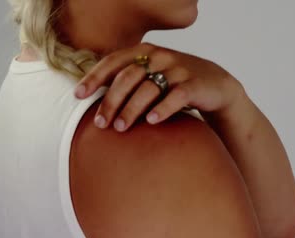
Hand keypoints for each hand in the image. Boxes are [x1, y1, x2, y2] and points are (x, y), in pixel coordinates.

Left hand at [74, 42, 245, 131]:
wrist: (216, 85)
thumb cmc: (176, 83)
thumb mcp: (152, 75)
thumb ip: (128, 81)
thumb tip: (93, 100)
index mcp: (145, 52)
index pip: (113, 61)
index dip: (94, 78)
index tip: (78, 95)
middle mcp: (160, 57)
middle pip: (128, 77)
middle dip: (111, 101)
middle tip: (101, 123)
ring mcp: (178, 69)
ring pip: (149, 88)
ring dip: (132, 109)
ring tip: (121, 128)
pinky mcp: (195, 84)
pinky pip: (176, 96)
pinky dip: (162, 109)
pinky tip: (152, 122)